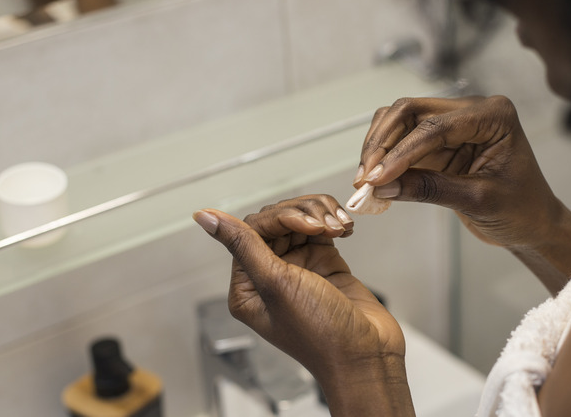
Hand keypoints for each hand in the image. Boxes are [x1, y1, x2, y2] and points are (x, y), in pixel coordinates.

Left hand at [193, 195, 413, 415]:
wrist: (366, 355)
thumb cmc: (319, 333)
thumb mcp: (276, 285)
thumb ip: (242, 244)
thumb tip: (204, 216)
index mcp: (247, 286)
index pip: (252, 230)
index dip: (281, 218)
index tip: (308, 225)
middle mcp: (269, 275)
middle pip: (277, 220)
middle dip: (304, 215)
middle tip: (326, 226)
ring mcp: (298, 268)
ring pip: (301, 220)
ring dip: (321, 216)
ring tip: (340, 228)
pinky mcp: (324, 264)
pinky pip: (322, 230)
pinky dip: (334, 223)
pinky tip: (345, 230)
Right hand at [356, 95, 559, 247]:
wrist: (533, 223)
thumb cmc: (521, 209)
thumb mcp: (477, 201)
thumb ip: (430, 189)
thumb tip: (382, 186)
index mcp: (493, 116)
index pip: (435, 126)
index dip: (401, 152)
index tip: (376, 177)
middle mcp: (471, 110)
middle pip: (409, 110)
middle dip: (382, 143)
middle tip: (365, 178)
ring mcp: (452, 123)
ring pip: (399, 121)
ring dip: (378, 147)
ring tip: (365, 181)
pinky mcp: (438, 141)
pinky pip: (401, 140)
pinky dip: (384, 158)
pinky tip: (374, 181)